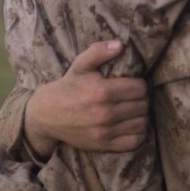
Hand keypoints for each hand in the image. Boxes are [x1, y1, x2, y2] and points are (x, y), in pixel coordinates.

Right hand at [23, 40, 148, 156]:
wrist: (47, 114)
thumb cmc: (67, 87)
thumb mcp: (80, 65)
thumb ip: (99, 51)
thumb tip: (121, 44)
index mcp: (101, 91)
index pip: (140, 88)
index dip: (139, 84)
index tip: (132, 83)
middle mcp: (105, 113)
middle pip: (142, 105)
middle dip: (141, 99)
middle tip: (132, 96)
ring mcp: (105, 132)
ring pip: (141, 123)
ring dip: (141, 115)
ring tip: (133, 109)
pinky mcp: (104, 145)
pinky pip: (134, 141)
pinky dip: (137, 133)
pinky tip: (130, 124)